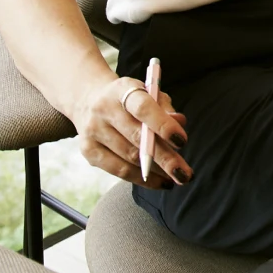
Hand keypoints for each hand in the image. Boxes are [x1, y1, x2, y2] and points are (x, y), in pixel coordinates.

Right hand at [70, 75, 189, 190]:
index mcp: (122, 90)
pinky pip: (118, 170)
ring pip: (129, 157)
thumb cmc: (130, 100)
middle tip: (185, 174)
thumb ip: (165, 107)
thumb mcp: (148, 94)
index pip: (143, 108)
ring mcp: (93, 131)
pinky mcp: (88, 151)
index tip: (182, 141)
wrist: (89, 101)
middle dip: (165, 158)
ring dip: (156, 171)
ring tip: (177, 177)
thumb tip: (180, 123)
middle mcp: (104, 110)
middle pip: (137, 138)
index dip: (163, 125)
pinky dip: (141, 179)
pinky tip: (159, 182)